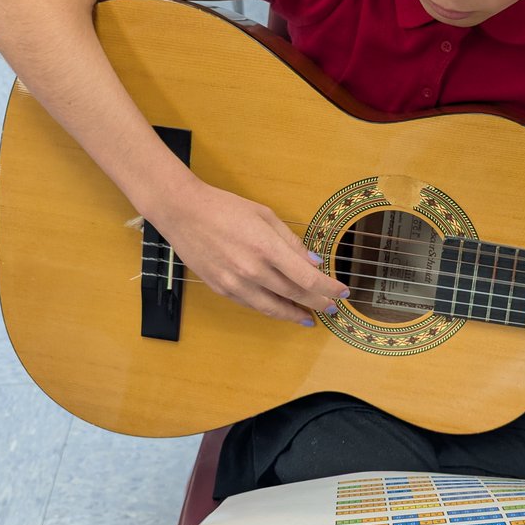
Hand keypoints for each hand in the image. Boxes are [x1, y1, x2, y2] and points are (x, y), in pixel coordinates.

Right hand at [152, 179, 346, 325]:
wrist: (182, 211)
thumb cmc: (225, 207)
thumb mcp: (265, 216)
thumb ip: (291, 242)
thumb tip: (314, 262)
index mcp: (267, 247)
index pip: (307, 277)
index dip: (329, 288)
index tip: (342, 292)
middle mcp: (252, 269)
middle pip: (294, 294)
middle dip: (317, 303)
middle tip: (331, 309)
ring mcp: (235, 282)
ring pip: (273, 308)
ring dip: (294, 314)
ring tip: (309, 318)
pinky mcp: (221, 289)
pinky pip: (252, 305)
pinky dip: (270, 309)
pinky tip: (281, 309)